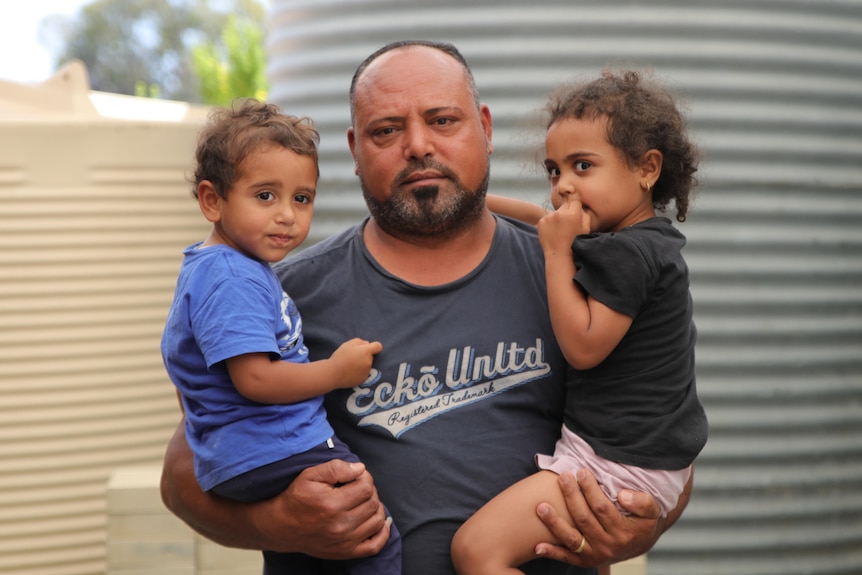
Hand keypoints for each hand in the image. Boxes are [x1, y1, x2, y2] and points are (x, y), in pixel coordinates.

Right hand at [251, 459, 390, 558]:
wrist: (281, 526)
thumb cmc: (296, 498)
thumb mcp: (310, 475)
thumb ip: (336, 468)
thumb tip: (360, 469)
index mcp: (333, 504)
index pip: (366, 487)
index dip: (365, 477)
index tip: (355, 476)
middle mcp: (341, 525)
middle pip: (373, 503)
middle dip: (369, 491)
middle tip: (358, 487)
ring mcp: (345, 541)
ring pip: (377, 521)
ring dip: (376, 507)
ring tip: (364, 501)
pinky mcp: (346, 552)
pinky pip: (374, 546)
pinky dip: (382, 533)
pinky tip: (381, 521)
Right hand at [329, 338, 382, 387]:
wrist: (333, 373)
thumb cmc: (340, 357)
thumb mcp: (348, 344)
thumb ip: (360, 342)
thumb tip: (367, 344)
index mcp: (366, 352)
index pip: (378, 347)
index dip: (374, 346)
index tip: (369, 348)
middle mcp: (369, 362)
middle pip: (370, 357)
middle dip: (364, 356)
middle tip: (352, 358)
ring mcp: (367, 372)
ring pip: (367, 365)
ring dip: (362, 365)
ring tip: (350, 366)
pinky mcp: (364, 379)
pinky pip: (364, 373)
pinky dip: (359, 373)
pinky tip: (350, 372)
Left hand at [534, 469, 661, 566]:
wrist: (641, 542)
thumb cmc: (643, 521)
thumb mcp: (652, 510)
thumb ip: (642, 502)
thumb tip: (623, 496)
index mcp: (623, 532)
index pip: (602, 507)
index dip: (590, 489)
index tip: (582, 472)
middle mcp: (608, 546)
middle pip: (584, 519)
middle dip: (571, 496)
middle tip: (563, 477)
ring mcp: (595, 555)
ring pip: (572, 538)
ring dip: (554, 523)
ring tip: (541, 507)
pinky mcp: (585, 560)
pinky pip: (567, 557)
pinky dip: (552, 552)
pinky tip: (538, 545)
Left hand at [537, 198, 590, 255]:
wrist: (559, 255)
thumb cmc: (575, 243)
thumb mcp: (586, 229)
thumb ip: (585, 215)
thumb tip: (581, 207)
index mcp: (573, 213)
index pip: (575, 199)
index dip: (575, 205)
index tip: (575, 211)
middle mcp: (560, 213)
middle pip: (564, 206)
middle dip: (567, 212)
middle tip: (567, 225)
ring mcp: (549, 217)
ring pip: (555, 212)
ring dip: (557, 218)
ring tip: (560, 231)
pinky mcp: (541, 222)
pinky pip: (547, 218)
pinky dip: (549, 223)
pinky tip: (553, 232)